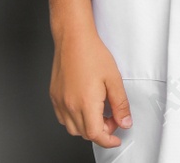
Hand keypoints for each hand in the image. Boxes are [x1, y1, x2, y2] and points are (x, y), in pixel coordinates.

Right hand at [49, 28, 132, 147]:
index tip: (116, 138)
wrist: (73, 38)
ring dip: (87, 127)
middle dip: (101, 132)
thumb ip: (120, 104)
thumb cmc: (92, 53)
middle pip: (85, 133)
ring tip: (99, 111)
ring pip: (73, 128)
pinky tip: (84, 107)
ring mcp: (60, 102)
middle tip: (112, 118)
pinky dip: (75, 119)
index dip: (108, 140)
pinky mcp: (54, 96)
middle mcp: (69, 105)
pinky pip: (63, 118)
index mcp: (85, 103)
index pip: (96, 135)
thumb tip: (125, 122)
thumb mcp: (114, 79)